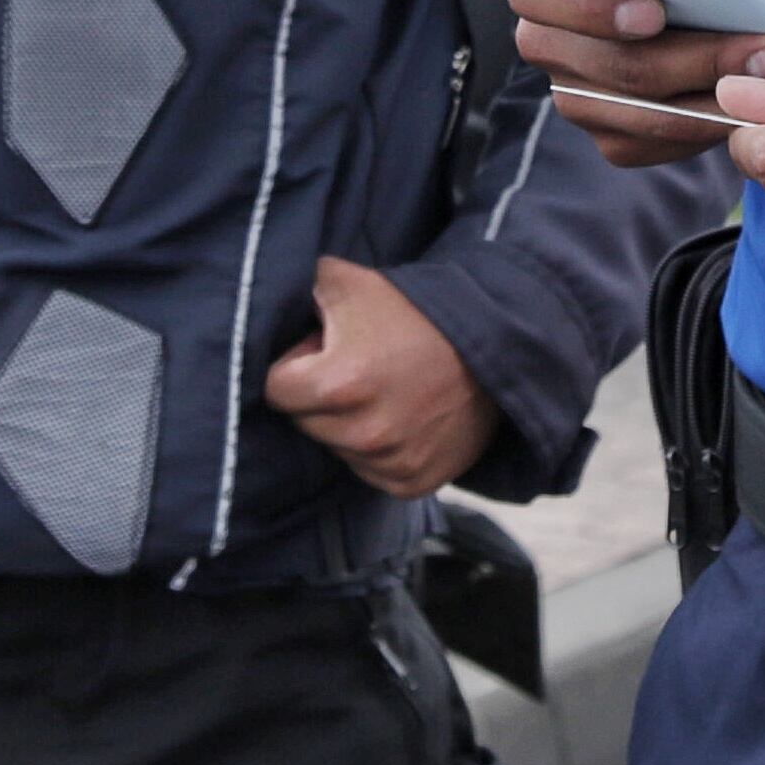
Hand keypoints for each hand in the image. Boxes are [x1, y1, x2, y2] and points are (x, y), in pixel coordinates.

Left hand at [262, 256, 503, 498]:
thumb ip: (301, 288)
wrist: (495, 345)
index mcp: (337, 385)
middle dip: (320, 395)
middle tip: (359, 366)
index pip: (277, 389)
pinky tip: (402, 416)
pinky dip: (379, 449)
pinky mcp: (412, 481)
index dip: (297, 365)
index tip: (323, 352)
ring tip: (386, 389)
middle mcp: (362, 433)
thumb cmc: (417, 312)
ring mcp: (389, 461)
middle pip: (305, 421)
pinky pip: (370, 471)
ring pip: (337, 447)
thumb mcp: (352, 282)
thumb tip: (269, 296)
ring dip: (349, 423)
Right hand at [506, 0, 764, 167]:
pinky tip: (749, 105)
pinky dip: (699, 132)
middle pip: (608, 65)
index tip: (654, 12)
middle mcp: (547, 35)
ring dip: (708, 102)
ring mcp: (575, 88)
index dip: (591, 6)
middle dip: (694, 62)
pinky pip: (647, 145)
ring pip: (632, 113)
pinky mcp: (608, 128)